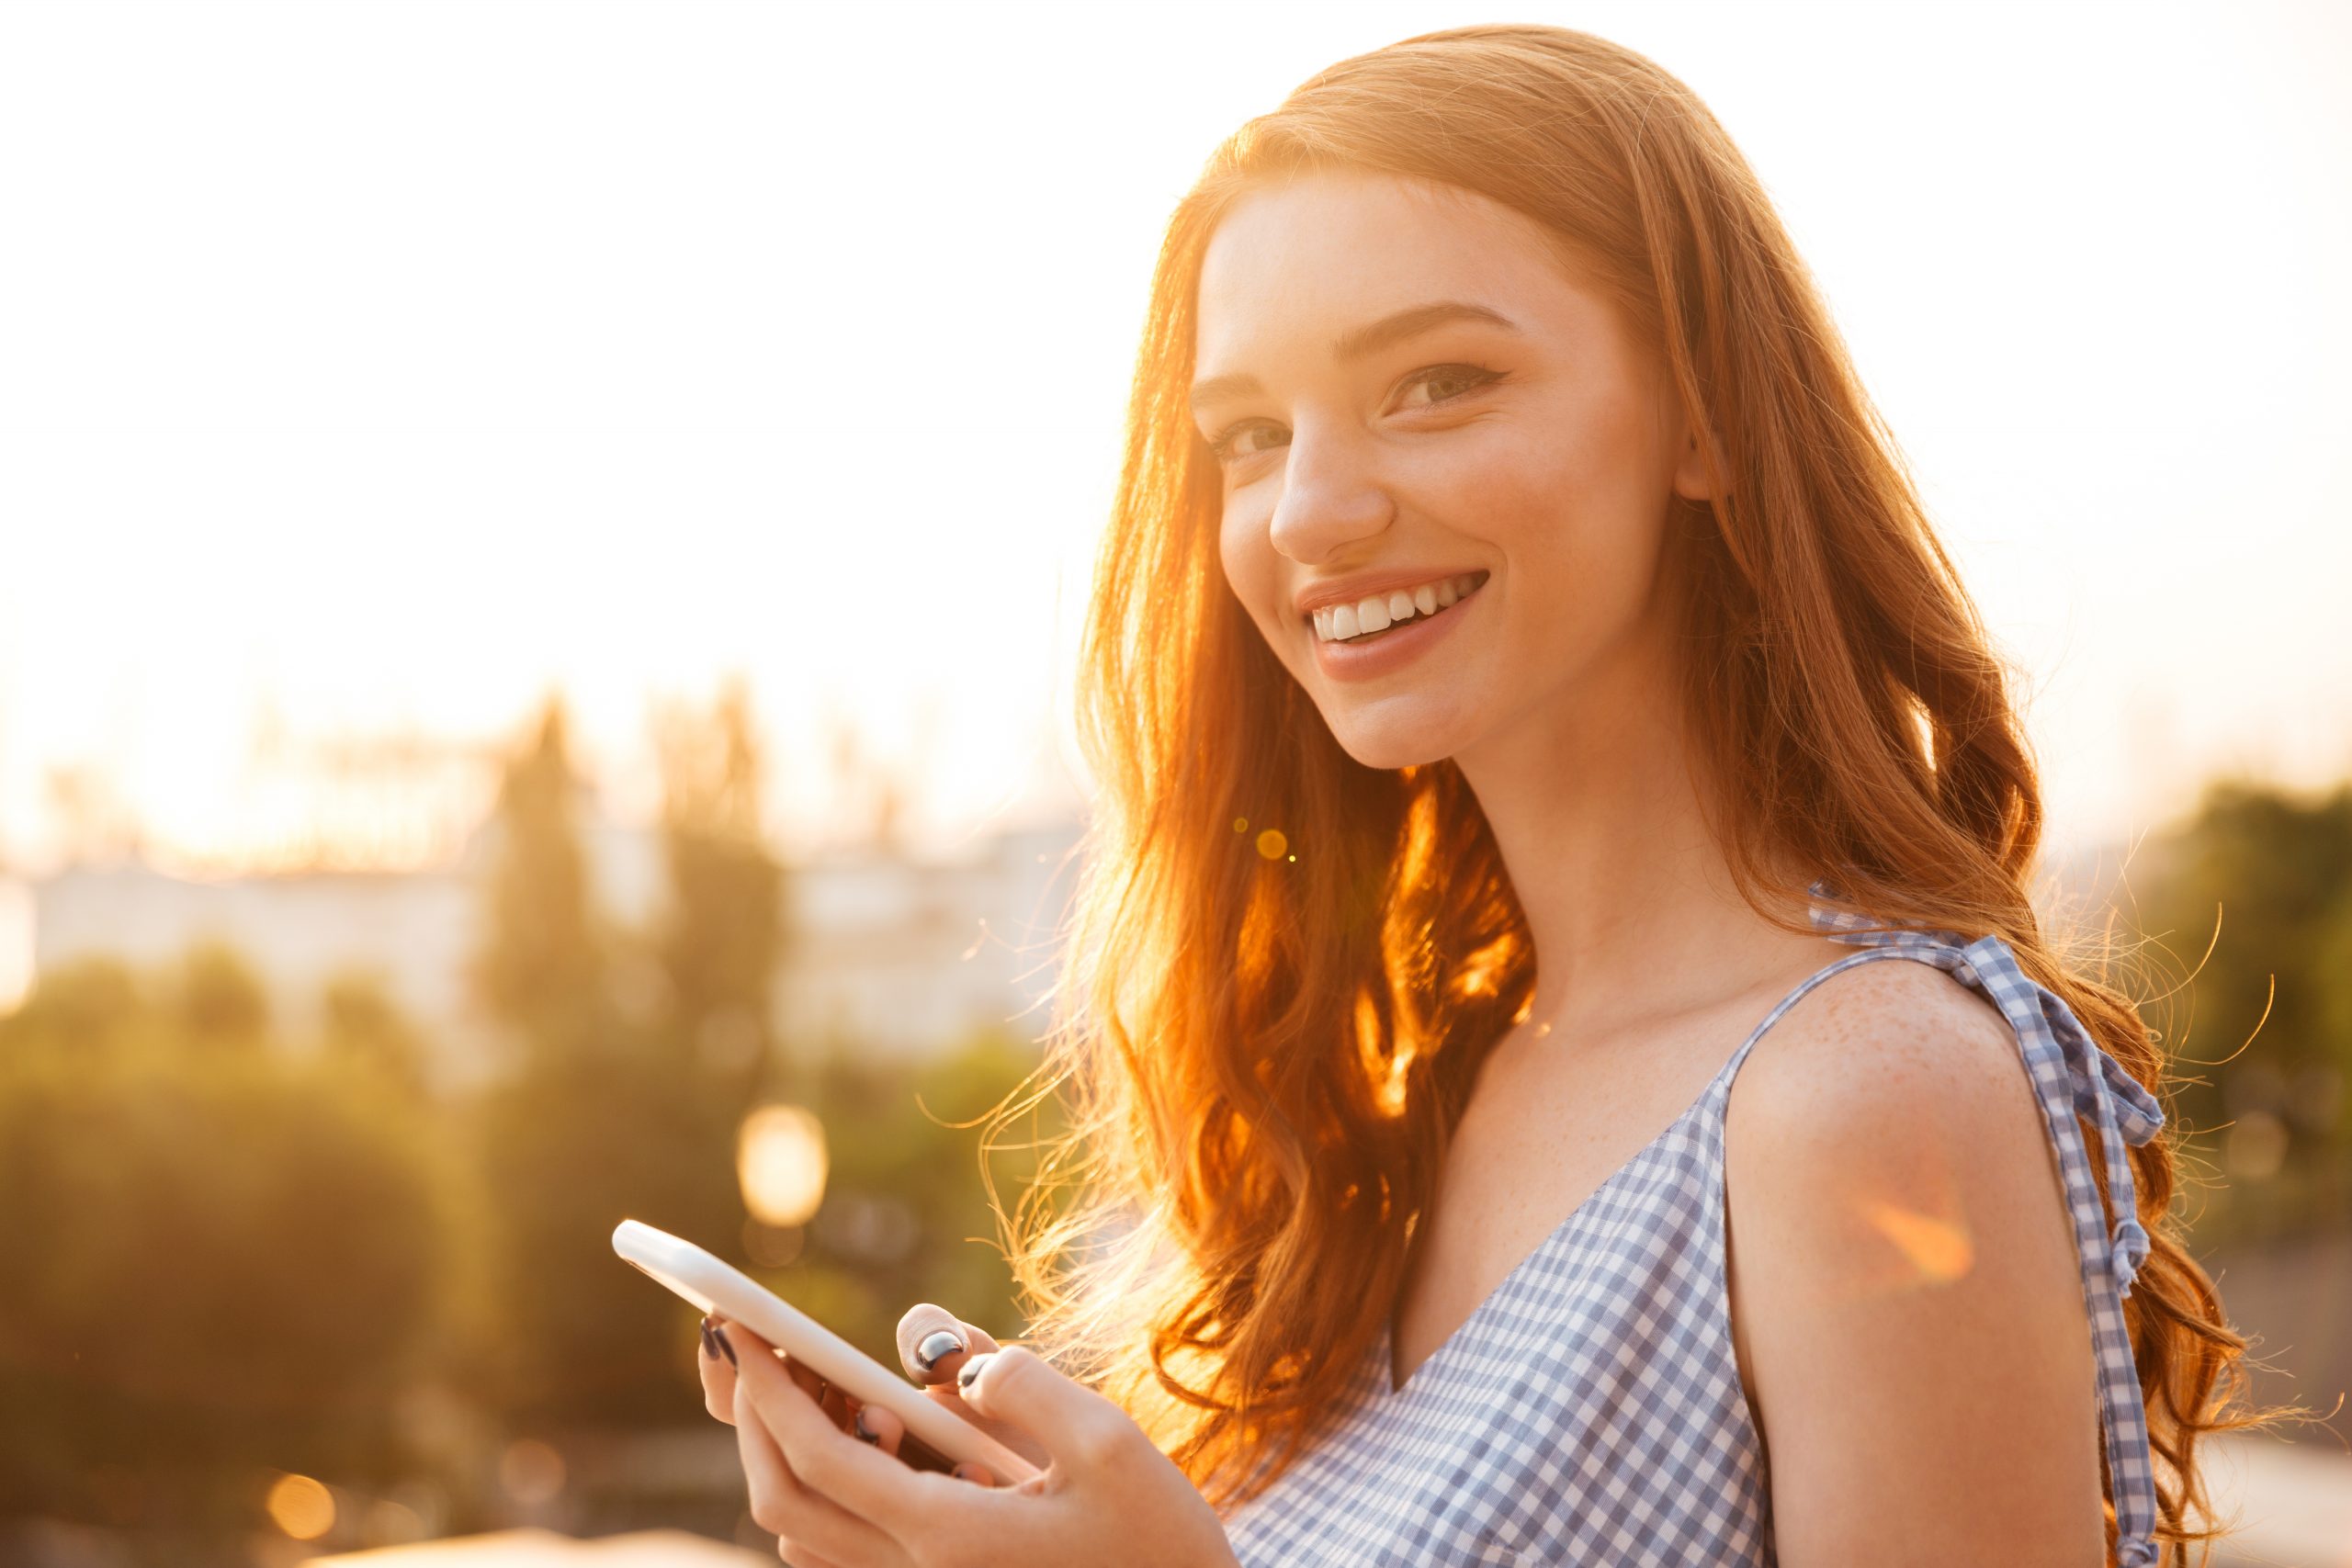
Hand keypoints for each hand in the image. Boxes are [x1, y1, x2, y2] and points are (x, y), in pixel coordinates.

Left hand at [695, 1304, 1239, 1566]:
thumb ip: (1021, 1385)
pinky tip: (875, 1440)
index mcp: (947, 1532)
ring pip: (810, 1534)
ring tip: (815, 1384)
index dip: (771, 1388)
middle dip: (756, 1421)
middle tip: (752, 1350)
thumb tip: (952, 1364)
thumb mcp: (1109, 1442)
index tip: (740, 1326)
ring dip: (791, 1457)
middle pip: (788, 1502)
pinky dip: (831, 1493)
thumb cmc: (1160, 1543)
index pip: (820, 1456)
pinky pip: (851, 1550)